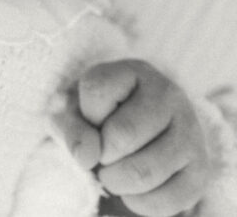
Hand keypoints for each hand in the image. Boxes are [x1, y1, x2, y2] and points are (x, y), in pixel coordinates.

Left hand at [57, 59, 209, 215]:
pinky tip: (133, 189)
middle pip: (121, 135)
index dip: (85, 113)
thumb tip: (86, 157)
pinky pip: (165, 199)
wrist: (139, 133)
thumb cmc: (101, 117)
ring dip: (116, 181)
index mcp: (133, 71)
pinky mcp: (201, 169)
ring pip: (143, 171)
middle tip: (102, 154)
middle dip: (100, 154)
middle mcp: (168, 95)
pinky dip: (138, 202)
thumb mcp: (76, 112)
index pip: (97, 90)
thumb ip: (72, 129)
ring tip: (113, 172)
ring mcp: (190, 131)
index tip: (93, 118)